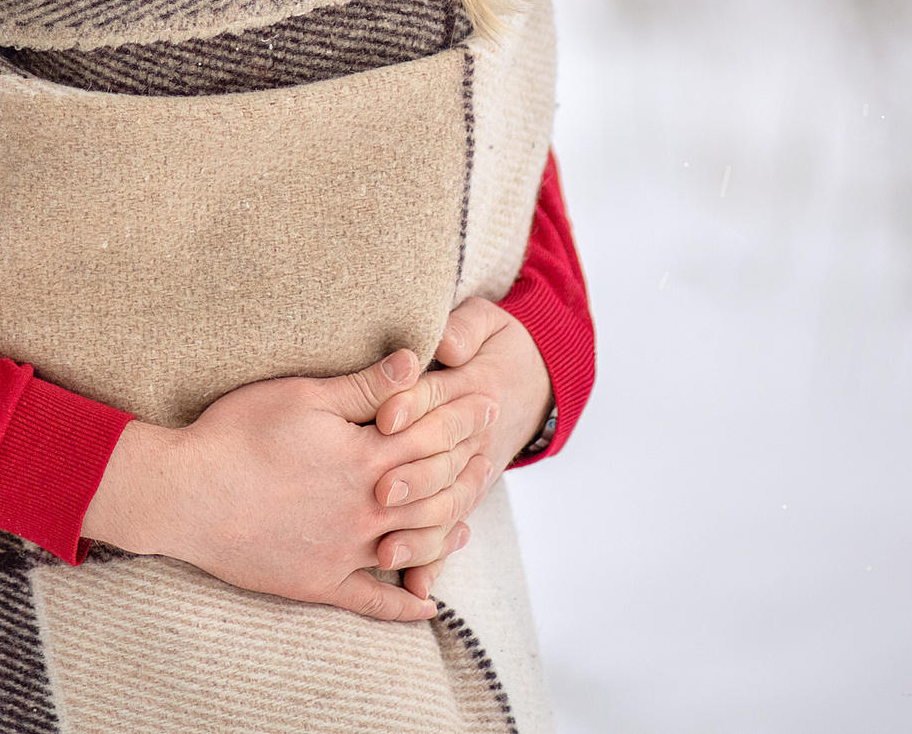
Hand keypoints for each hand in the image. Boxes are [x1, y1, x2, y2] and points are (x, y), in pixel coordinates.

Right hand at [79, 349, 498, 622]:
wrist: (187, 495)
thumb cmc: (236, 435)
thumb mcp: (301, 396)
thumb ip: (363, 386)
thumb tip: (414, 363)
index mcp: (365, 458)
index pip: (432, 437)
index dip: (462, 419)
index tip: (486, 404)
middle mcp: (367, 510)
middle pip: (435, 491)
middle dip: (467, 469)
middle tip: (488, 457)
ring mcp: (347, 551)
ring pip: (417, 546)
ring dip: (448, 533)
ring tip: (466, 522)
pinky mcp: (320, 581)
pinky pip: (373, 602)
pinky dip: (404, 606)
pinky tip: (426, 606)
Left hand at [372, 298, 553, 597]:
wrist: (531, 380)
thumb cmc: (495, 345)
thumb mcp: (489, 323)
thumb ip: (466, 330)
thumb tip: (447, 345)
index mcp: (475, 391)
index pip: (438, 400)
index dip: (411, 407)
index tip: (383, 417)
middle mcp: (473, 440)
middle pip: (441, 462)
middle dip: (413, 477)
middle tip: (381, 492)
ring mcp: (471, 473)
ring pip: (450, 508)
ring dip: (421, 532)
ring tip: (389, 551)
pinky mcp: (464, 496)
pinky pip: (452, 532)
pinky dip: (435, 560)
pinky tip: (416, 588)